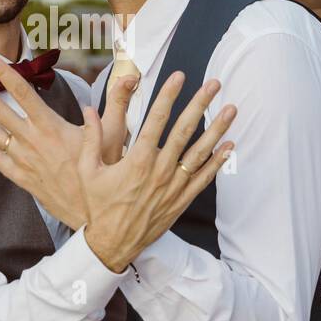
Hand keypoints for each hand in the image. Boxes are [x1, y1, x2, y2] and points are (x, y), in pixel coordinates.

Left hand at [0, 55, 139, 228]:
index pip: (22, 92)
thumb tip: (129, 75)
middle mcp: (32, 141)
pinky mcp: (23, 179)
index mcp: (51, 126)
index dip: (3, 73)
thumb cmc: (106, 173)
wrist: (95, 216)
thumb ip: (118, 102)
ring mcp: (24, 161)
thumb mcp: (117, 134)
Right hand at [69, 73, 234, 272]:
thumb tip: (89, 109)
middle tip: (214, 83)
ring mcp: (174, 186)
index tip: (178, 76)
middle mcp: (159, 170)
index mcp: (137, 160)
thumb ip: (91, 139)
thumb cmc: (99, 206)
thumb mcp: (88, 172)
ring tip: (231, 109)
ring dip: (217, 128)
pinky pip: (204, 178)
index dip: (168, 95)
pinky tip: (229, 145)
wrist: (113, 244)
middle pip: (184, 130)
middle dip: (200, 103)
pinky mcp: (181, 200)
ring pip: (200, 152)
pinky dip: (218, 162)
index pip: (156, 119)